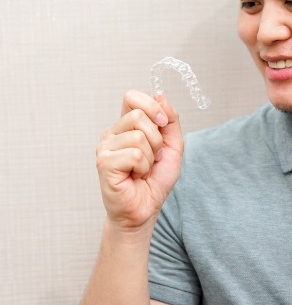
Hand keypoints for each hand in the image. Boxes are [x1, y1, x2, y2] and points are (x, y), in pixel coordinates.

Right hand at [96, 90, 183, 230]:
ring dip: (150, 156)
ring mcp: (105, 147)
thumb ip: (170, 121)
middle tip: (153, 156)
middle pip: (138, 115)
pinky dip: (143, 167)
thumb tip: (160, 95)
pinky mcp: (104, 162)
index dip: (152, 106)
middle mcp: (112, 132)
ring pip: (138, 136)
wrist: (145, 208)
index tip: (163, 123)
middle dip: (156, 138)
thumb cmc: (155, 179)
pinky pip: (135, 154)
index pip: (132, 97)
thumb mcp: (173, 146)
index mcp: (126, 125)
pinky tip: (135, 176)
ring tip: (143, 168)